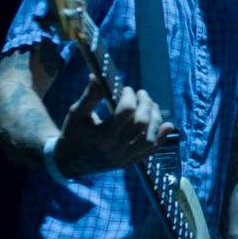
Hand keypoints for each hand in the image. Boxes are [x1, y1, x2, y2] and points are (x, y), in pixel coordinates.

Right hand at [54, 75, 174, 176]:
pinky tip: (167, 125)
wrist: (70, 162)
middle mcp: (116, 148)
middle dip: (145, 104)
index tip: (126, 89)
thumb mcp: (77, 114)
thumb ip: (90, 96)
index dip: (130, 96)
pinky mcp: (129, 162)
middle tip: (142, 94)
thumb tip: (96, 75)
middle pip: (141, 123)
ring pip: (150, 138)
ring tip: (152, 106)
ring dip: (156, 119)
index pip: (126, 111)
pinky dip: (161, 137)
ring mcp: (124, 158)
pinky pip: (151, 151)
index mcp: (102, 136)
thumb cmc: (73, 134)